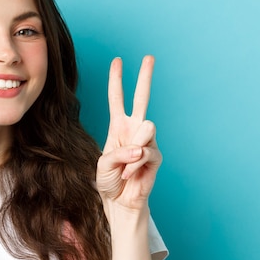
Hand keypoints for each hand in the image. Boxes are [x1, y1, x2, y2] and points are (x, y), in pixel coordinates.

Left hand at [96, 56, 162, 211]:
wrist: (119, 202)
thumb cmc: (109, 180)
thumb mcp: (104, 163)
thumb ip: (119, 153)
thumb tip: (141, 147)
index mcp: (118, 126)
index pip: (118, 99)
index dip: (117, 80)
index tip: (118, 61)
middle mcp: (134, 129)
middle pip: (142, 98)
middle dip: (145, 77)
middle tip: (149, 57)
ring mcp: (147, 141)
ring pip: (147, 128)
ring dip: (133, 149)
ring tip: (125, 166)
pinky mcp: (155, 156)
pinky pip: (146, 152)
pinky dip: (134, 165)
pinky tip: (130, 175)